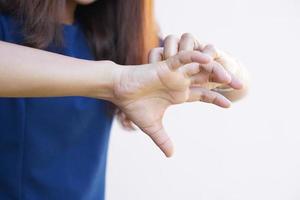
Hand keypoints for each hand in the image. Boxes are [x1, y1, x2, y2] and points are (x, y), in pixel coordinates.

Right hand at [117, 33, 247, 130]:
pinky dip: (194, 57)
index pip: (203, 95)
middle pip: (207, 78)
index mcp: (179, 94)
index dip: (216, 98)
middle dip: (224, 80)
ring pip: (199, 66)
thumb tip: (171, 155)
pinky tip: (207, 58)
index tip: (229, 104)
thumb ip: (163, 139)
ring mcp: (174, 73)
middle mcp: (180, 82)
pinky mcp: (166, 66)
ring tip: (228, 78)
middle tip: (241, 85)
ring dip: (214, 69)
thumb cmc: (133, 106)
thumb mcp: (152, 127)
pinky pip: (183, 58)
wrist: (118, 91)